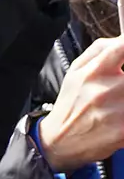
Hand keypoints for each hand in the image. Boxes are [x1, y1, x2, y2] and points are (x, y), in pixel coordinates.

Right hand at [38, 37, 123, 171]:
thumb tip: (121, 39)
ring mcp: (117, 111)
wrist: (61, 139)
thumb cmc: (71, 102)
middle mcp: (104, 90)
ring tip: (119, 101)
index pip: (121, 48)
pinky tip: (119, 115)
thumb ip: (100, 50)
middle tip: (121, 85)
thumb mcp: (75, 70)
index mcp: (93, 72)